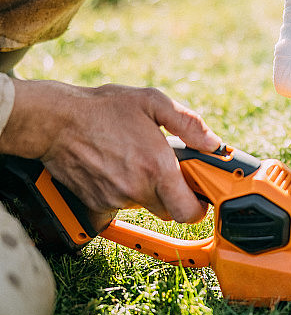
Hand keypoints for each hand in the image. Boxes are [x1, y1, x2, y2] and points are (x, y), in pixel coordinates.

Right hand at [0, 80, 221, 226]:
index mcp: (157, 168)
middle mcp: (137, 189)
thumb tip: (213, 143)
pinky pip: (119, 205)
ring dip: (147, 190)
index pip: (188, 212)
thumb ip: (189, 124)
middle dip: (174, 196)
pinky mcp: (96, 203)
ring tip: (136, 160)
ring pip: (144, 206)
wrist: (54, 121)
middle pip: (169, 211)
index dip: (198, 208)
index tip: (199, 198)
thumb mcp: (153, 102)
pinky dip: (123, 191)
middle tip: (168, 172)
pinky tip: (116, 167)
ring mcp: (115, 199)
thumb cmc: (103, 109)